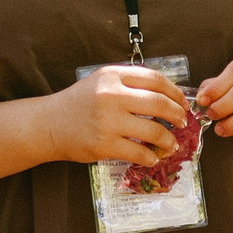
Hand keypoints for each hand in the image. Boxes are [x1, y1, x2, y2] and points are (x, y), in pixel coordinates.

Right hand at [45, 64, 187, 167]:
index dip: (175, 92)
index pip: (155, 79)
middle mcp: (111, 95)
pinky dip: (151, 157)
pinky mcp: (104, 144)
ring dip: (168, 139)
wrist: (49, 124)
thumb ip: (130, 84)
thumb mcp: (101, 82)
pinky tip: (153, 157)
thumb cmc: (79, 103)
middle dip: (177, 114)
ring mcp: (108, 121)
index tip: (182, 102)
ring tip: (172, 143)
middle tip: (183, 122)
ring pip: (153, 131)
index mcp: (113, 75)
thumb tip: (168, 95)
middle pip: (159, 103)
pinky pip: (138, 152)